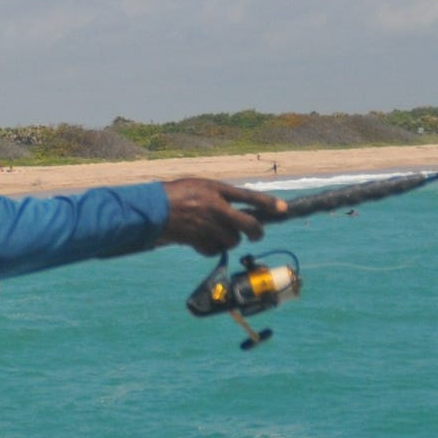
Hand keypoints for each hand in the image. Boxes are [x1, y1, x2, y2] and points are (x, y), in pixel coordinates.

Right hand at [160, 178, 287, 253]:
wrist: (153, 209)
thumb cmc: (176, 194)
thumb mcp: (199, 186)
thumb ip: (219, 196)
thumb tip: (240, 211)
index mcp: (216, 190)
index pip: (249, 196)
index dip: (269, 203)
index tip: (284, 209)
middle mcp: (216, 208)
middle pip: (248, 225)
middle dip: (256, 232)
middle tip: (257, 234)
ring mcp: (208, 226)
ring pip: (233, 240)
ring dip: (230, 240)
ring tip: (218, 233)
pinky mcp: (199, 241)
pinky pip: (215, 250)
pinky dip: (213, 248)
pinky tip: (204, 241)